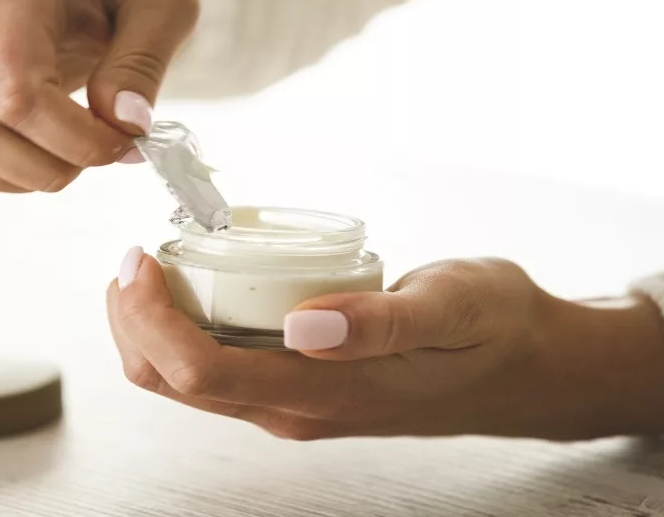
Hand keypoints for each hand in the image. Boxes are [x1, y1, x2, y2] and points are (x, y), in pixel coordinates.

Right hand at [0, 0, 198, 198]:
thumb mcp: (163, 2)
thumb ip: (144, 61)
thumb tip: (124, 122)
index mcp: (3, 1)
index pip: (17, 98)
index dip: (79, 141)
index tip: (128, 142)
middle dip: (46, 167)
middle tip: (96, 155)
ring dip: (15, 181)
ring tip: (65, 155)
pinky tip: (26, 158)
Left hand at [107, 249, 663, 440]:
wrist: (528, 365)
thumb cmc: (493, 330)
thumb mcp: (450, 309)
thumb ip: (380, 321)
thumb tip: (305, 326)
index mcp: (322, 394)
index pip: (198, 373)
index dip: (149, 319)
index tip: (138, 258)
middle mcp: (296, 409)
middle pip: (175, 381)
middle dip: (135, 323)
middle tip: (135, 254)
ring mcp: (298, 402)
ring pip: (192, 378)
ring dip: (155, 326)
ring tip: (156, 262)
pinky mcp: (305, 384)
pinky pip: (223, 365)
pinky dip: (190, 326)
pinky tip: (200, 282)